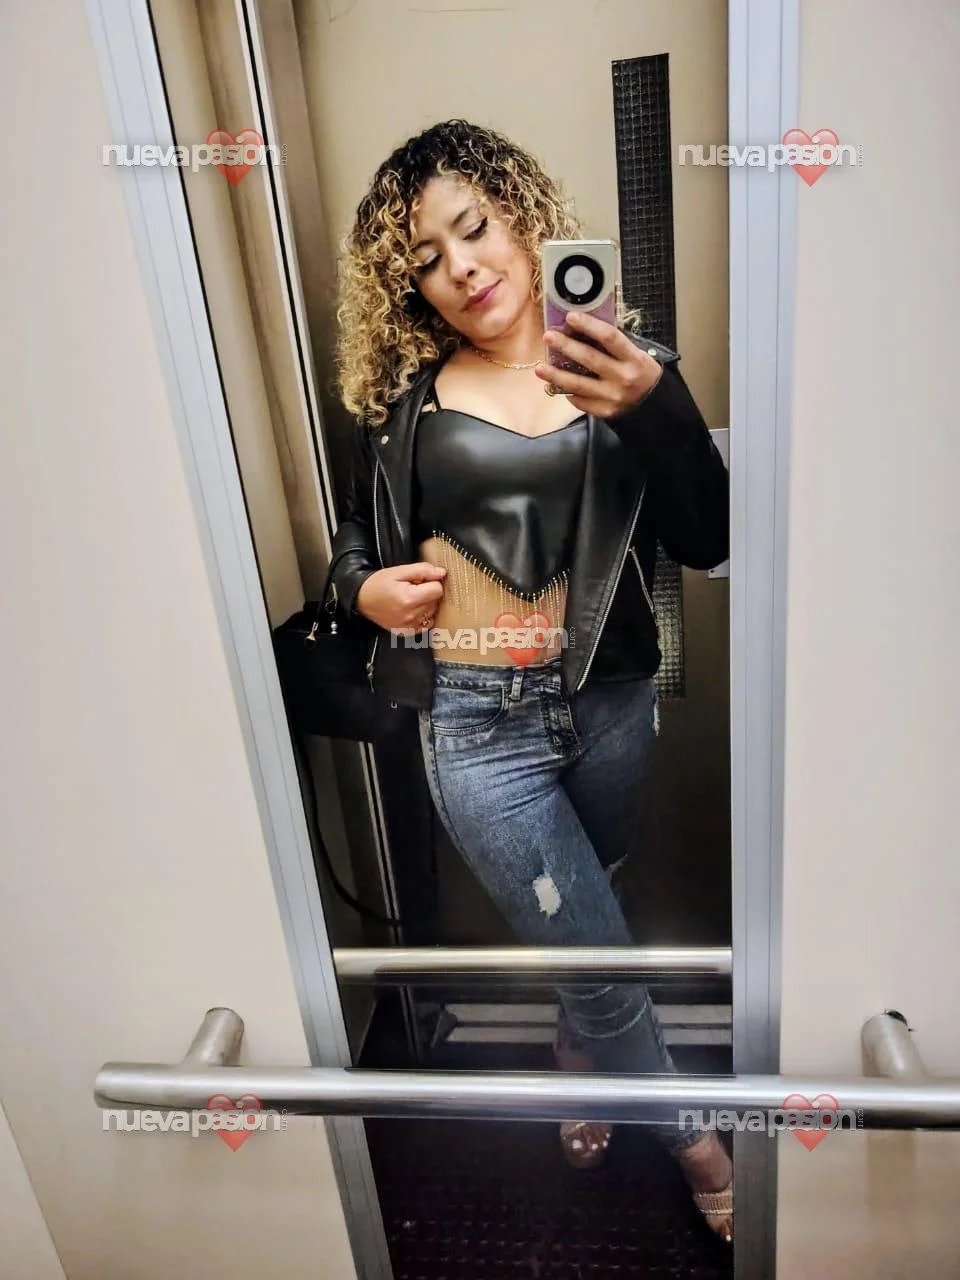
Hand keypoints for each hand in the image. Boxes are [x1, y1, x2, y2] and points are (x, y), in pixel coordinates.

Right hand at [355, 562, 446, 634]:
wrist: (361, 599)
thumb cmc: (379, 584)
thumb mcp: (400, 571)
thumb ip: (423, 570)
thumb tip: (442, 573)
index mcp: (409, 598)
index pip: (438, 590)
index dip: (430, 582)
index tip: (419, 581)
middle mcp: (411, 615)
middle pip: (436, 601)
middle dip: (427, 593)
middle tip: (412, 589)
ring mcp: (409, 626)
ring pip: (432, 612)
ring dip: (425, 604)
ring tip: (409, 599)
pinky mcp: (407, 632)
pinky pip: (426, 624)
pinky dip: (423, 617)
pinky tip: (411, 610)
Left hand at [535, 311, 663, 417]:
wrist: (654, 404)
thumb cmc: (641, 372)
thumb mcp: (636, 354)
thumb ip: (614, 345)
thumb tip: (582, 330)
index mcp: (634, 358)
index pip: (610, 338)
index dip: (589, 326)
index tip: (570, 317)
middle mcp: (623, 377)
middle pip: (590, 359)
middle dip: (566, 347)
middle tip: (548, 336)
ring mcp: (613, 397)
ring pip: (579, 385)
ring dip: (556, 376)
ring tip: (540, 368)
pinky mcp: (605, 412)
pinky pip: (581, 401)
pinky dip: (568, 392)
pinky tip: (556, 385)